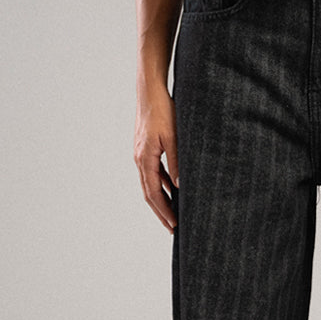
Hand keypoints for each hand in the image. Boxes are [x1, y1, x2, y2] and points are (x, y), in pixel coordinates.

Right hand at [134, 86, 178, 231]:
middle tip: (172, 228)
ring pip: (151, 183)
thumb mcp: (174, 137)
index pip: (154, 193)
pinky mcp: (146, 148)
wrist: (150, 92)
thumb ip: (177, 162)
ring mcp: (141, 154)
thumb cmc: (163, 111)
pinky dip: (162, 183)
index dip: (164, 210)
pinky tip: (173, 189)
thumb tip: (180, 186)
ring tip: (173, 212)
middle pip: (149, 193)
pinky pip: (153, 172)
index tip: (174, 224)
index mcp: (145, 159)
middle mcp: (140, 159)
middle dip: (161, 211)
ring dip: (161, 199)